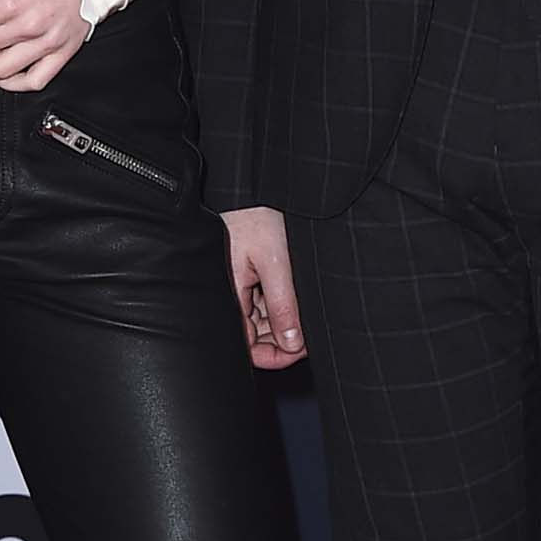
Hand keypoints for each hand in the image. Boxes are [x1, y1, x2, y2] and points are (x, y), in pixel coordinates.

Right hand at [222, 205, 305, 369]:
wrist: (253, 185)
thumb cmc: (257, 216)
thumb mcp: (276, 264)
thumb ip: (283, 307)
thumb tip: (291, 344)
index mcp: (228, 295)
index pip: (247, 346)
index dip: (273, 355)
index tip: (299, 352)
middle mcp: (230, 295)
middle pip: (256, 335)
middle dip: (284, 339)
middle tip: (312, 334)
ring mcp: (240, 286)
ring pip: (263, 320)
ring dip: (286, 321)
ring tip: (309, 312)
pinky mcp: (248, 275)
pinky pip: (264, 301)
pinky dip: (282, 304)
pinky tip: (298, 296)